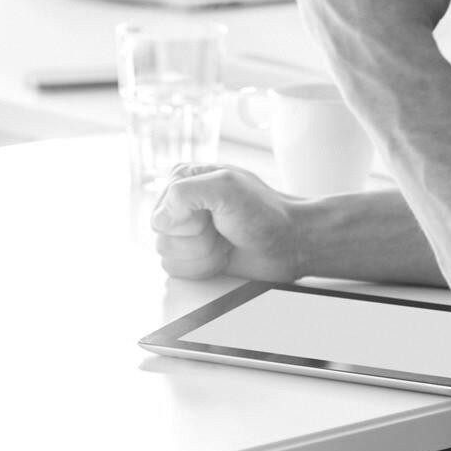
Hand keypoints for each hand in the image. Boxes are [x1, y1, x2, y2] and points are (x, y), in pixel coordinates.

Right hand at [151, 165, 303, 281]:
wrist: (289, 243)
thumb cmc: (265, 213)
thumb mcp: (226, 187)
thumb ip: (184, 192)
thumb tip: (161, 217)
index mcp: (185, 180)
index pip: (161, 214)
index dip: (187, 223)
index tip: (212, 216)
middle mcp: (183, 205)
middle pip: (163, 238)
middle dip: (198, 241)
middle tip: (222, 229)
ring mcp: (188, 232)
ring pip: (168, 256)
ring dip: (202, 255)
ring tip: (224, 242)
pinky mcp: (194, 255)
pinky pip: (177, 271)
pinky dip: (202, 268)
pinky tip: (221, 255)